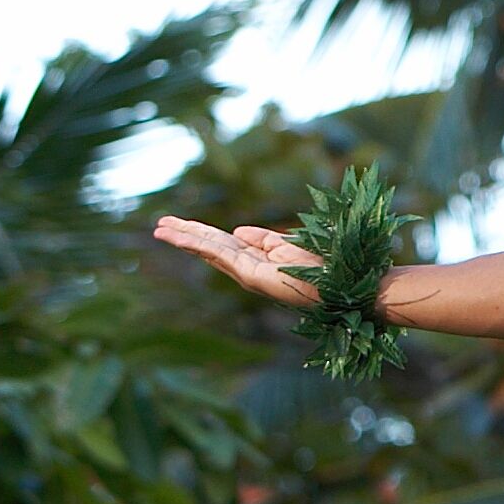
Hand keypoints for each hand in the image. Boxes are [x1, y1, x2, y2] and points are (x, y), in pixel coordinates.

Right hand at [151, 216, 327, 308]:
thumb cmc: (324, 264)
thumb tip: (239, 230)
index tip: (177, 224)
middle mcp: (248, 267)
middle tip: (159, 225)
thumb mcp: (288, 244)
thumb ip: (264, 238)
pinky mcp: (251, 275)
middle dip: (185, 235)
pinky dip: (199, 245)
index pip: (221, 243)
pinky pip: (220, 254)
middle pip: (210, 246)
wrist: (343, 280)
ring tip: (160, 229)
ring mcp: (247, 272)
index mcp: (256, 258)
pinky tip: (182, 237)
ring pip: (209, 250)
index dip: (200, 233)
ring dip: (184, 239)